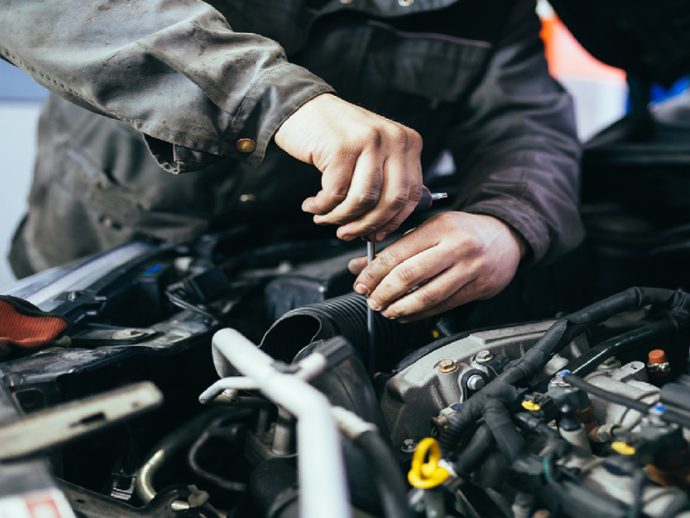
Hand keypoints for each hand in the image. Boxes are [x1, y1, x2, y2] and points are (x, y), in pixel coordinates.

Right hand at [274, 93, 423, 241]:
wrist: (300, 107)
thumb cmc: (335, 137)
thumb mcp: (372, 154)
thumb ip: (387, 181)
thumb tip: (388, 225)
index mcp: (408, 142)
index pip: (411, 194)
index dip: (393, 221)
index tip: (376, 234)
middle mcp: (394, 139)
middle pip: (391, 201)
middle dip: (367, 225)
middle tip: (346, 234)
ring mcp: (368, 141)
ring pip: (363, 200)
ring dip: (339, 218)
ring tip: (324, 218)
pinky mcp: (341, 147)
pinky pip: (335, 194)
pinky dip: (321, 207)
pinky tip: (312, 205)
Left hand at [348, 212, 525, 321]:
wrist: (506, 237)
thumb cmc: (463, 231)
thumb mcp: (430, 228)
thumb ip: (397, 247)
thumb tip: (361, 266)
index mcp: (440, 227)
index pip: (399, 253)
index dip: (375, 272)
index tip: (361, 284)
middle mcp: (456, 247)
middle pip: (411, 275)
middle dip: (384, 292)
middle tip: (371, 300)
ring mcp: (469, 269)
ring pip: (427, 296)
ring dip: (401, 308)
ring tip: (386, 310)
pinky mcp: (478, 289)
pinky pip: (442, 306)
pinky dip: (419, 314)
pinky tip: (406, 315)